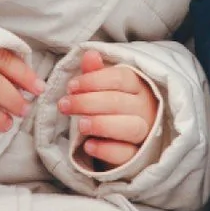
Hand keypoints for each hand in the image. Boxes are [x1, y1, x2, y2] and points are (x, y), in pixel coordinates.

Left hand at [57, 48, 157, 168]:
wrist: (125, 139)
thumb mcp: (104, 88)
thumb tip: (90, 54)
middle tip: (64, 105)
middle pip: (120, 102)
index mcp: (139, 87)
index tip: (71, 86)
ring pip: (130, 127)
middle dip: (88, 102)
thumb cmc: (113, 107)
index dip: (94, 80)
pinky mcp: (137, 156)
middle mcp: (145, 108)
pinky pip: (126, 154)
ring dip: (101, 124)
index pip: (121, 78)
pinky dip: (106, 149)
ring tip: (79, 124)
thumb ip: (96, 72)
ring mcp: (144, 133)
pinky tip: (88, 144)